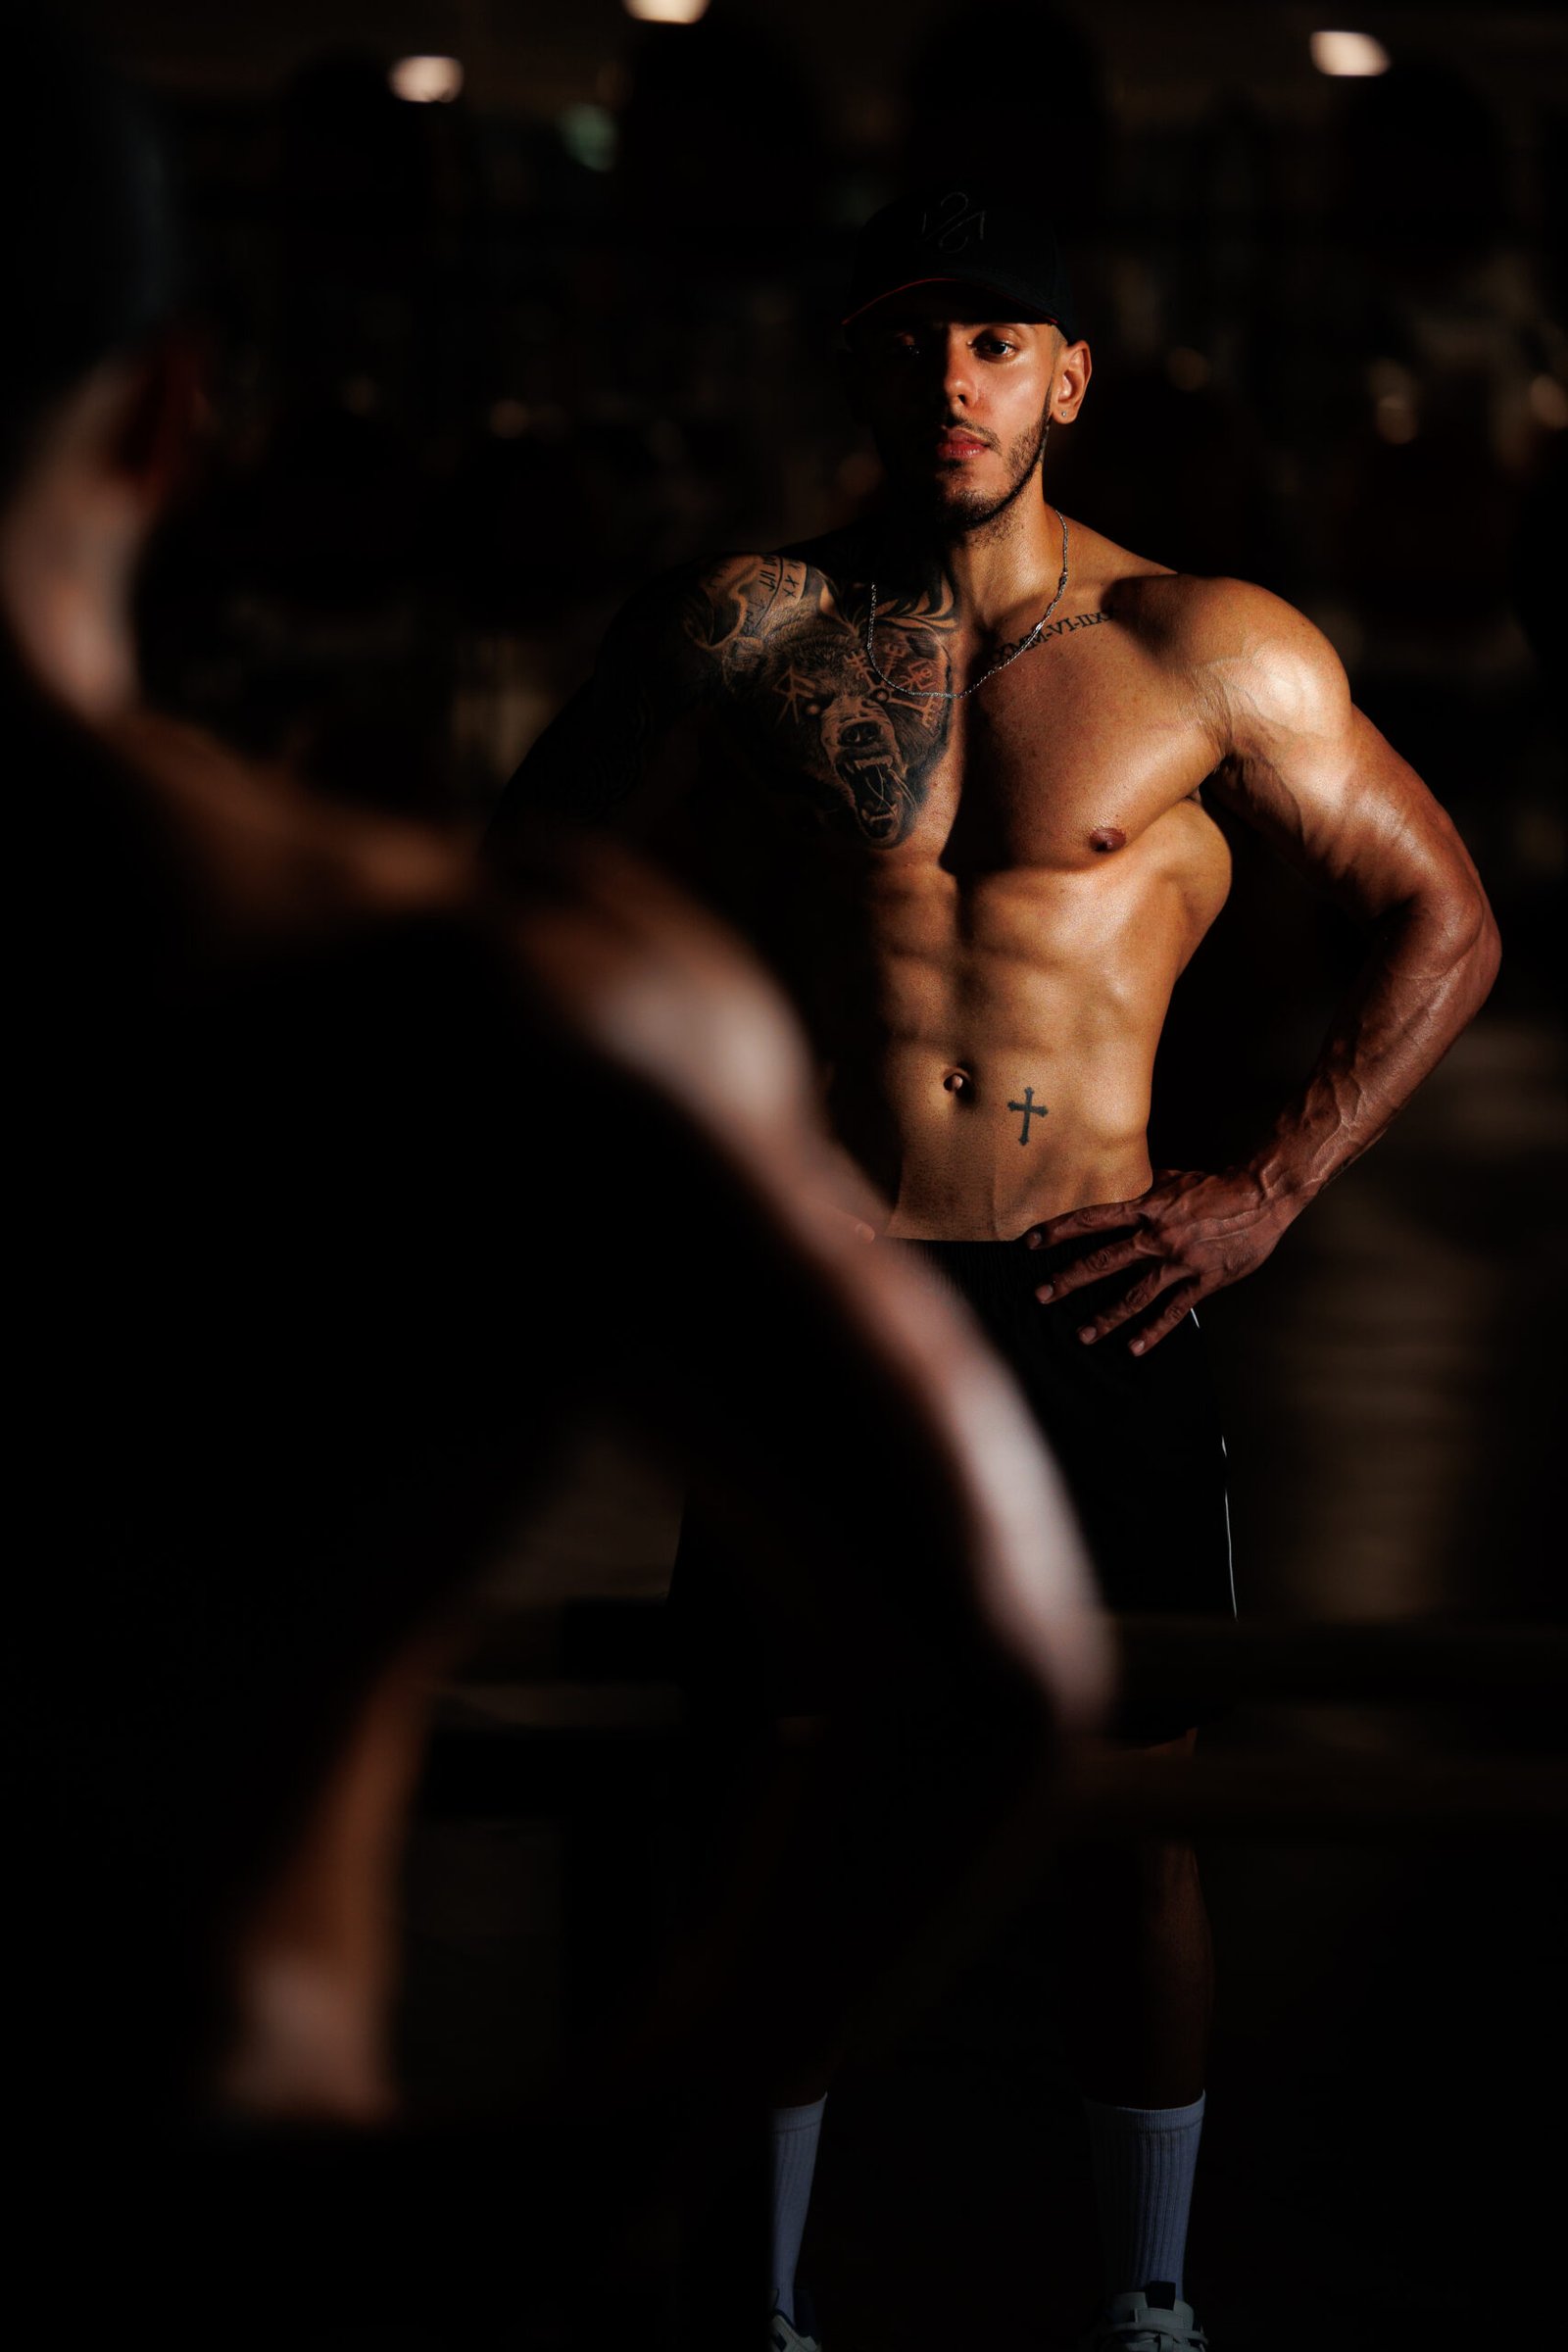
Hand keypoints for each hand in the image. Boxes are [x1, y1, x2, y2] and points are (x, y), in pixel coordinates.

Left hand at [1024, 1166, 1290, 1353]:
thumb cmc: (1215, 1185)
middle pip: (1104, 1261)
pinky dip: (1153, 1331)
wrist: (1261, 1195)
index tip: (1030, 1242)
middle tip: (1040, 1295)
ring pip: (1135, 1294)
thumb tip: (1114, 1185)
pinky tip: (1133, 1348)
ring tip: (1082, 1334)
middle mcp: (1157, 1236)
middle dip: (1069, 1280)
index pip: (1092, 1219)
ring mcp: (1180, 1261)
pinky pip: (1173, 1311)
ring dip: (1105, 1316)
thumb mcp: (1171, 1178)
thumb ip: (1141, 1188)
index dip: (1059, 1230)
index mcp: (1146, 1207)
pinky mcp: (1203, 1280)